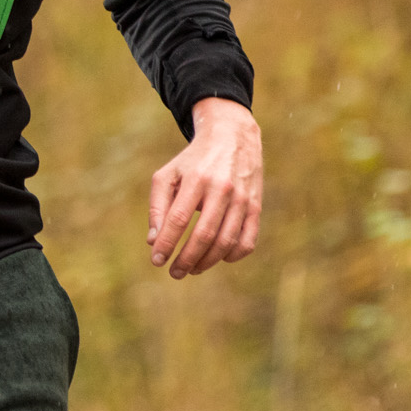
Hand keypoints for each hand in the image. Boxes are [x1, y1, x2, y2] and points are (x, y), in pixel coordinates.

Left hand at [148, 97, 261, 278]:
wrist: (232, 137)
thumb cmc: (193, 161)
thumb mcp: (168, 174)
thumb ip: (158, 206)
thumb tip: (153, 240)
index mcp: (196, 178)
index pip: (179, 219)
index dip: (167, 243)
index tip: (156, 260)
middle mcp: (221, 188)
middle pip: (204, 235)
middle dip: (186, 259)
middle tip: (174, 273)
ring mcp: (242, 198)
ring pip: (226, 242)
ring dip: (207, 262)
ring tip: (191, 269)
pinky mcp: (256, 206)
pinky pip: (248, 241)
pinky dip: (233, 256)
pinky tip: (218, 259)